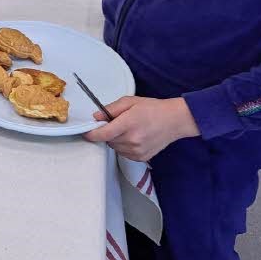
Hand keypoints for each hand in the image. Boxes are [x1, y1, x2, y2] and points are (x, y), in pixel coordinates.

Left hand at [83, 96, 199, 161]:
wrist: (174, 121)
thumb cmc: (153, 108)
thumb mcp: (129, 102)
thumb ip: (110, 109)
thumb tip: (96, 117)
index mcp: (128, 124)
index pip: (103, 134)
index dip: (91, 134)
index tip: (86, 132)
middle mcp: (132, 140)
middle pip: (108, 140)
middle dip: (107, 132)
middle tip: (117, 123)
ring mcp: (137, 151)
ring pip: (115, 147)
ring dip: (115, 139)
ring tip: (129, 129)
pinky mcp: (141, 158)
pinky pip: (124, 153)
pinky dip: (124, 146)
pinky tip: (134, 137)